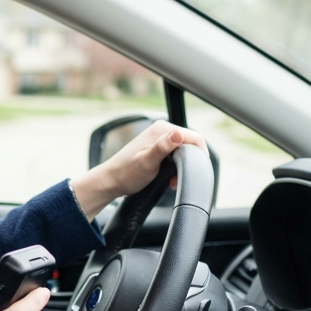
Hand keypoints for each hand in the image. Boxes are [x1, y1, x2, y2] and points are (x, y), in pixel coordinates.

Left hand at [71, 121, 206, 219]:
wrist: (110, 181)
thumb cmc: (126, 173)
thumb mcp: (147, 162)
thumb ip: (163, 147)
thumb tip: (178, 133)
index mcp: (162, 129)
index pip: (195, 137)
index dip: (200, 155)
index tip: (196, 172)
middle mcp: (162, 131)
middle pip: (191, 145)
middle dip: (190, 163)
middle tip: (178, 179)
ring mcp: (160, 139)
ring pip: (184, 152)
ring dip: (183, 167)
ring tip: (172, 181)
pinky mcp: (158, 149)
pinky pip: (176, 156)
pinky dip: (176, 168)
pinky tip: (169, 178)